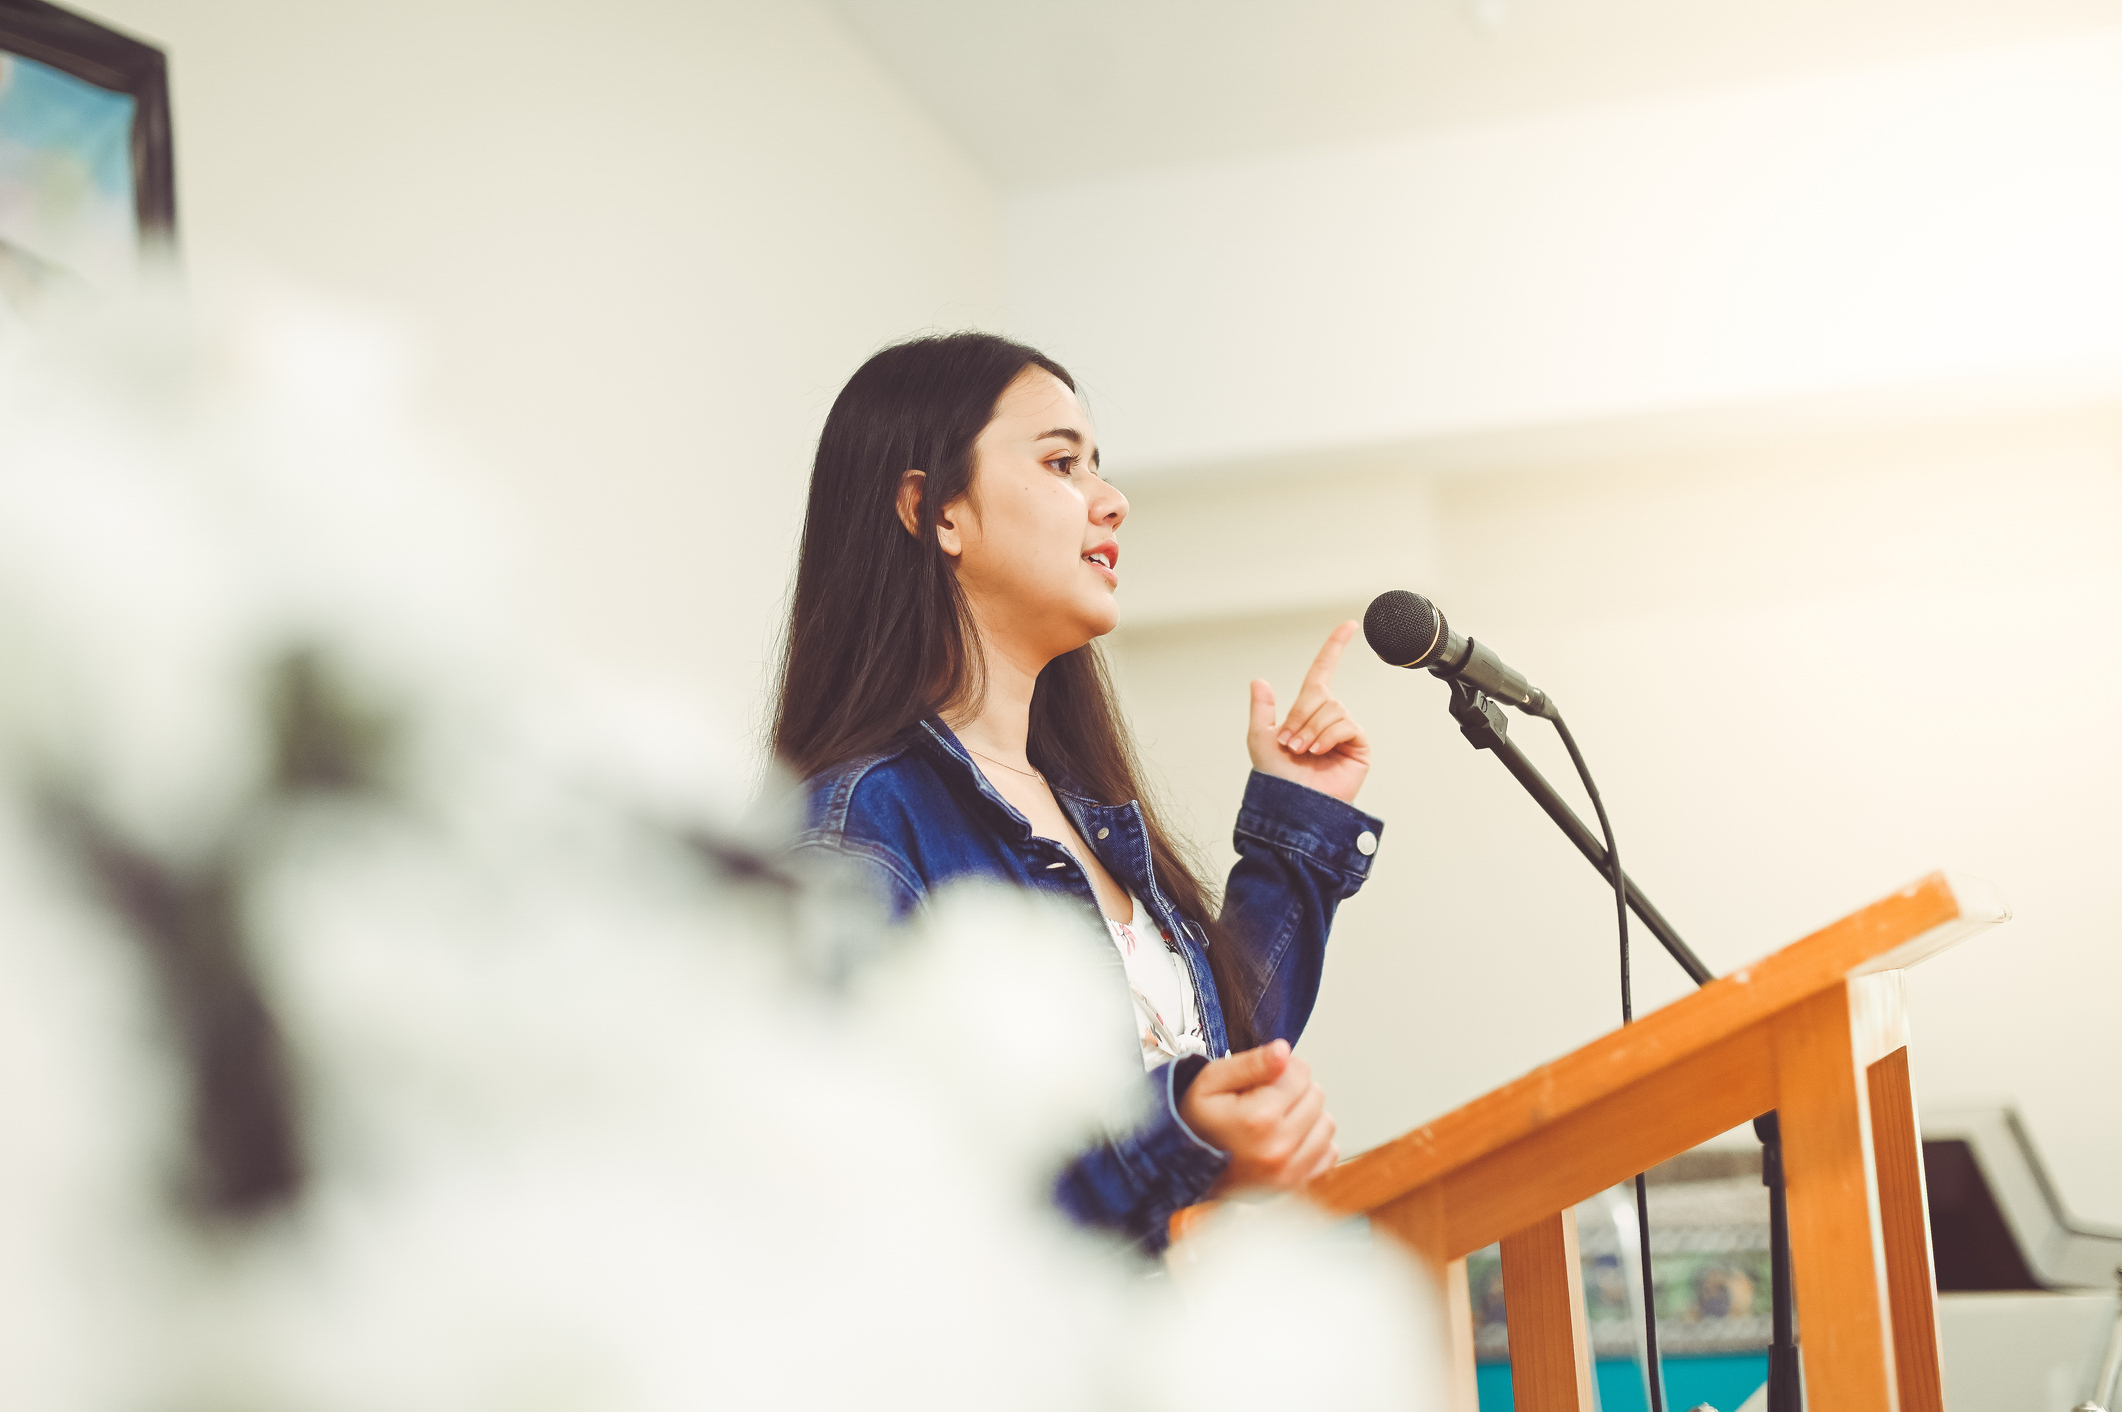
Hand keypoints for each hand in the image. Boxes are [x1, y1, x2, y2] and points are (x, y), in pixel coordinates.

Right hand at [1178, 1039, 1339, 1195]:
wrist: (1179, 1168)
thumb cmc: (1193, 1124)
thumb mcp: (1211, 1081)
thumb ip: (1250, 1063)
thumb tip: (1283, 1052)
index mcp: (1259, 1119)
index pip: (1300, 1072)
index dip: (1282, 1067)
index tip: (1264, 1076)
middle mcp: (1279, 1148)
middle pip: (1316, 1095)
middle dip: (1294, 1089)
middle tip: (1264, 1097)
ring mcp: (1288, 1171)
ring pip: (1326, 1123)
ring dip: (1306, 1115)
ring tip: (1276, 1117)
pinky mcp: (1293, 1184)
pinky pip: (1328, 1154)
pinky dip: (1312, 1142)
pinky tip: (1287, 1137)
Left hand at [1248, 620, 1371, 804]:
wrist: (1293, 806)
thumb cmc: (1276, 779)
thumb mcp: (1259, 738)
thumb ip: (1262, 709)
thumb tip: (1260, 680)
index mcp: (1306, 713)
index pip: (1323, 672)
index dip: (1334, 648)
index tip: (1349, 625)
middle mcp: (1327, 718)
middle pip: (1320, 694)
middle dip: (1299, 716)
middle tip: (1289, 743)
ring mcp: (1344, 731)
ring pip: (1332, 709)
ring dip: (1311, 729)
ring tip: (1302, 752)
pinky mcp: (1358, 745)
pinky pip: (1345, 723)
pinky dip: (1327, 736)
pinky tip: (1319, 752)